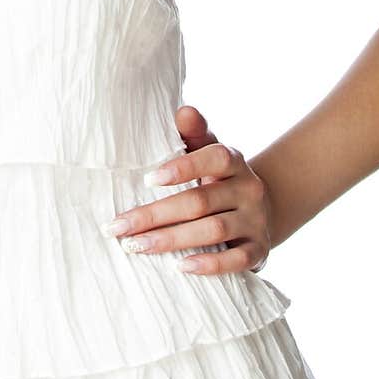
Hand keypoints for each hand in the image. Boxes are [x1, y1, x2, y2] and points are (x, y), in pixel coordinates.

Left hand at [101, 105, 272, 274]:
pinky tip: (179, 267)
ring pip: (213, 231)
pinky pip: (236, 261)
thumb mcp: (206, 151)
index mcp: (233, 161)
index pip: (214, 157)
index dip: (183, 167)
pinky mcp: (259, 250)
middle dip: (155, 215)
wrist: (258, 209)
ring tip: (136, 246)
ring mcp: (256, 221)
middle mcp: (248, 189)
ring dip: (171, 240)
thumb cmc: (216, 177)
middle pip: (200, 201)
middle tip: (119, 226)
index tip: (148, 179)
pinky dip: (208, 265)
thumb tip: (184, 110)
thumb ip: (193, 133)